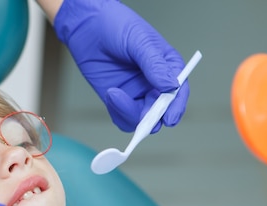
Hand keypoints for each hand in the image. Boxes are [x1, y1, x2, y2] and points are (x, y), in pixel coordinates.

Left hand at [54, 0, 188, 131]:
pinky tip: (110, 93)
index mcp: (168, 66)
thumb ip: (154, 64)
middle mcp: (154, 83)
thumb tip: (171, 86)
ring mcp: (136, 92)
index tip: (170, 118)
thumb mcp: (139, 41)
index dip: (177, 106)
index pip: (179, 91)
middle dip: (153, 117)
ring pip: (141, 118)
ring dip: (131, 114)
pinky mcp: (118, 99)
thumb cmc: (116, 26)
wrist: (87, 26)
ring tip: (115, 94)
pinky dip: (118, 112)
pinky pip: (123, 117)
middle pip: (161, 111)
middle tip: (143, 118)